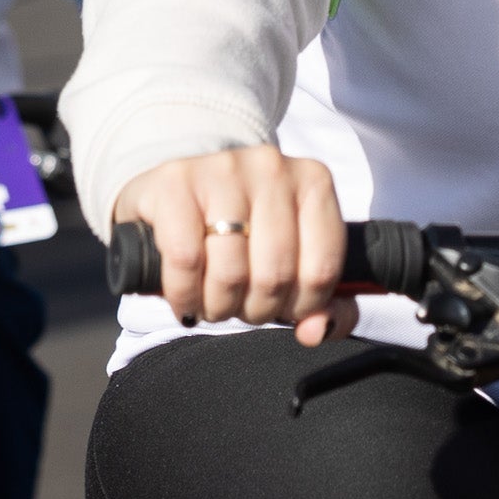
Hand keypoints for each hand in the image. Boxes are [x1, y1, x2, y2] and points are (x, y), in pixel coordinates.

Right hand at [114, 148, 358, 344]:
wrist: (174, 194)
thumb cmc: (241, 234)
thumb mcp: (291, 263)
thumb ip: (324, 305)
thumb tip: (316, 331)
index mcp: (313, 182)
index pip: (321, 270)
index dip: (300, 306)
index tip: (281, 308)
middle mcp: (272, 166)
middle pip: (275, 275)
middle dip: (255, 310)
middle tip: (239, 307)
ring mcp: (223, 168)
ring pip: (230, 272)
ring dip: (218, 307)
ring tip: (211, 303)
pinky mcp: (174, 181)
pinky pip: (185, 259)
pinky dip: (183, 293)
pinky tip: (184, 296)